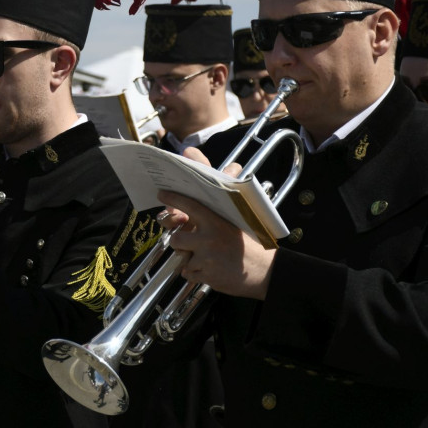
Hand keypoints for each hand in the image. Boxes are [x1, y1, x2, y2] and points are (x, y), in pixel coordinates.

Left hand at [155, 151, 273, 299]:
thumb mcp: (235, 212)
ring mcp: (206, 259)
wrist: (266, 271)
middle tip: (193, 240)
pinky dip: (196, 272)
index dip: (173, 198)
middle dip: (181, 240)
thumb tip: (189, 151)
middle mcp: (209, 239)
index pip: (188, 205)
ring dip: (189, 257)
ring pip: (181, 257)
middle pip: (176, 238)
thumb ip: (213, 184)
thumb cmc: (248, 240)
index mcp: (216, 221)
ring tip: (206, 255)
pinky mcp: (206, 276)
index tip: (162, 193)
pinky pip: (188, 273)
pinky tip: (212, 268)